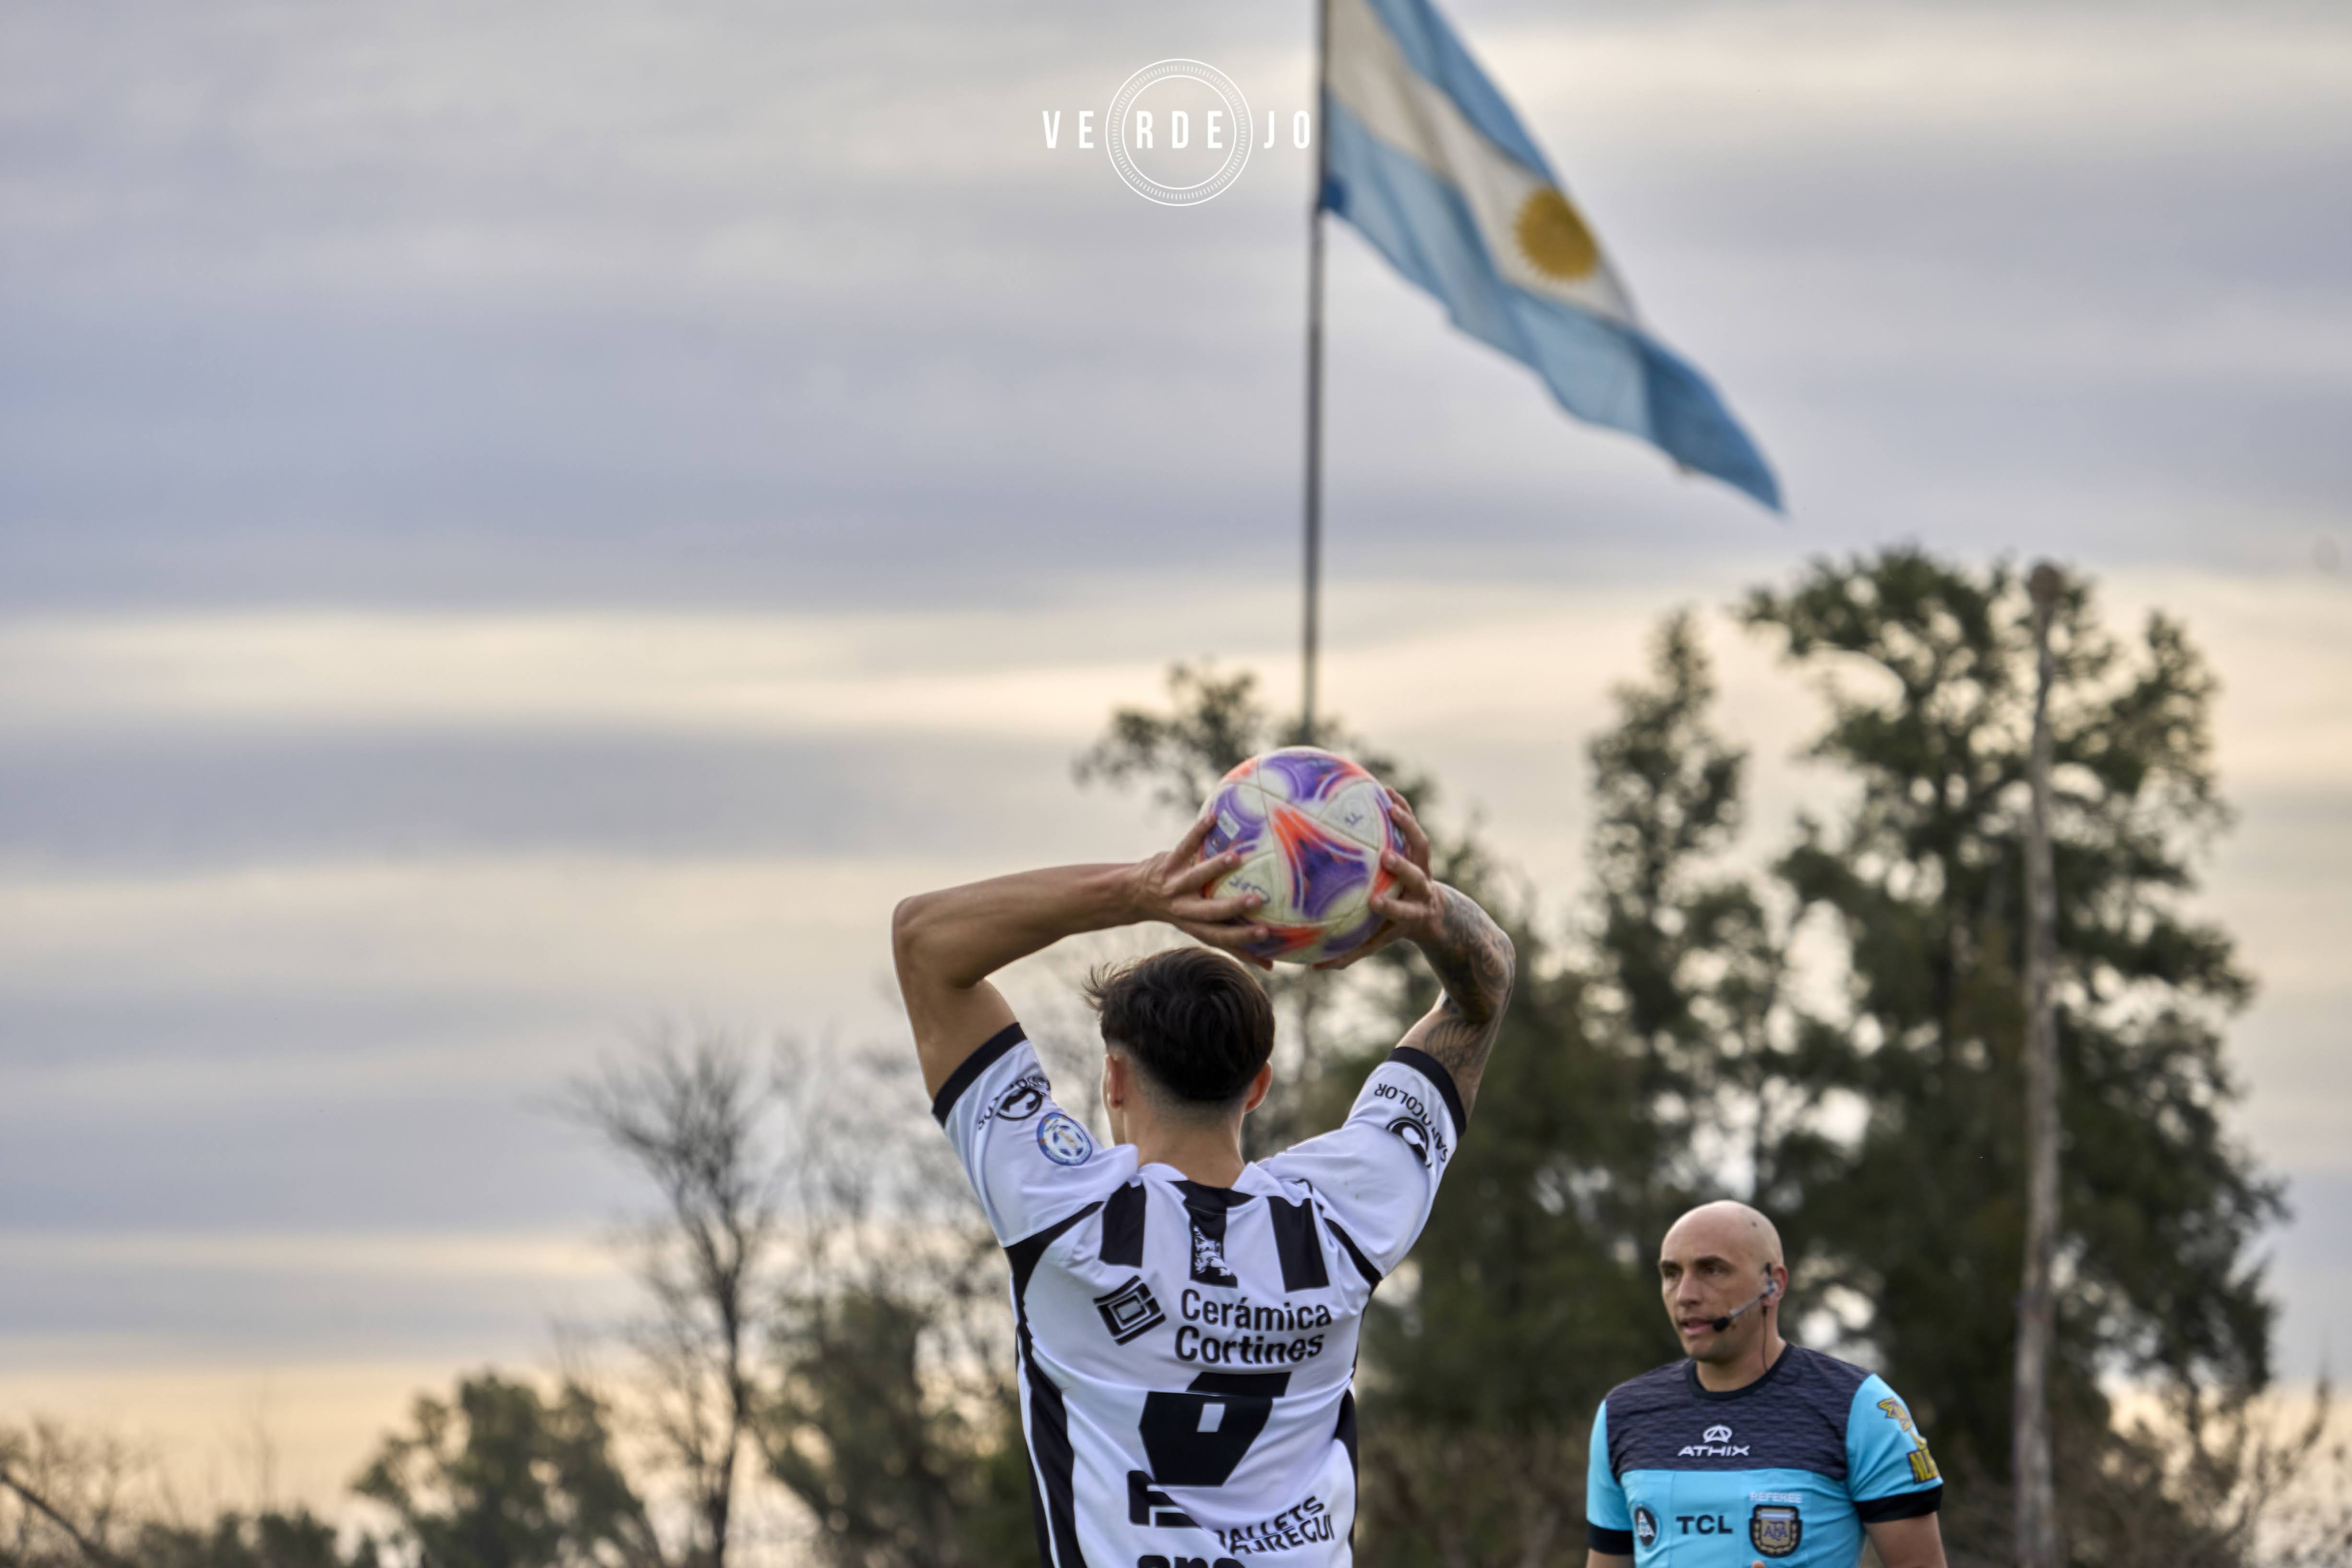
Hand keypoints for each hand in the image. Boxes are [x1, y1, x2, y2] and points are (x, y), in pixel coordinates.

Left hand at [1129, 811, 1273, 965]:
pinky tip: (1213, 817)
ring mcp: (1175, 885)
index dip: (1242, 940)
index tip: (1267, 935)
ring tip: (1236, 857)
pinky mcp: (1167, 864)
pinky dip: (1198, 832)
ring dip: (1216, 868)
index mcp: (1196, 926)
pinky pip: (1184, 846)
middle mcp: (1185, 909)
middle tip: (1258, 900)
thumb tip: (1272, 967)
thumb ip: (1234, 944)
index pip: (1222, 937)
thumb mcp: (1203, 929)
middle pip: (1210, 912)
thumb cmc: (1182, 911)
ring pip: (1197, 876)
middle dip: (1232, 907)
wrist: (1134, 894)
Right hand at [1315, 789, 1434, 969]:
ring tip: (1390, 807)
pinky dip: (1403, 807)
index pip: (1403, 910)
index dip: (1392, 905)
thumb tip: (1312, 968)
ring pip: (1421, 844)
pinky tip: (1385, 790)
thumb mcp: (1375, 942)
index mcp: (1411, 912)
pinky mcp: (1420, 848)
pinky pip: (1413, 825)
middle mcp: (1421, 887)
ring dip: (1407, 826)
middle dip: (1404, 867)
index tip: (1374, 901)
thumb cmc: (1393, 927)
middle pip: (1418, 876)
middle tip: (1385, 857)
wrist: (1431, 911)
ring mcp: (1423, 865)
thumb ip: (1348, 954)